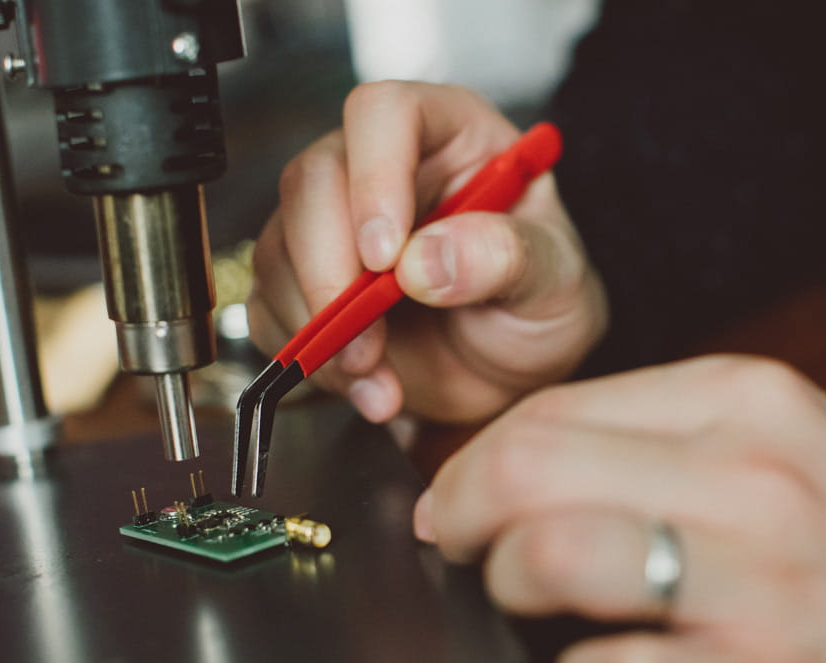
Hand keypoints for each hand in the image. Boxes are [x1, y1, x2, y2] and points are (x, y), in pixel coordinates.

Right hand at [248, 81, 607, 425]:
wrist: (516, 377)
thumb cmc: (541, 306)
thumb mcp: (555, 281)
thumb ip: (506, 258)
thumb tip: (426, 260)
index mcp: (448, 136)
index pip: (384, 113)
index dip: (374, 176)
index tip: (384, 256)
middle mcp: (380, 169)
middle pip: (312, 180)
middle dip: (327, 269)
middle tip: (366, 337)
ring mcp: (334, 227)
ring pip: (279, 248)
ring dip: (318, 326)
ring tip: (378, 376)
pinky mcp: (306, 287)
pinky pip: (270, 309)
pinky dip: (307, 358)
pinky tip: (365, 386)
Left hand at [416, 355, 825, 662]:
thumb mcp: (786, 446)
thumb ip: (662, 441)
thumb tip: (519, 468)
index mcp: (746, 399)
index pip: (551, 407)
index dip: (476, 458)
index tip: (461, 498)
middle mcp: (749, 475)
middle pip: (527, 464)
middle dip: (461, 512)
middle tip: (463, 548)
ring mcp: (757, 581)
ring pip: (549, 554)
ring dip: (507, 586)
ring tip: (533, 606)